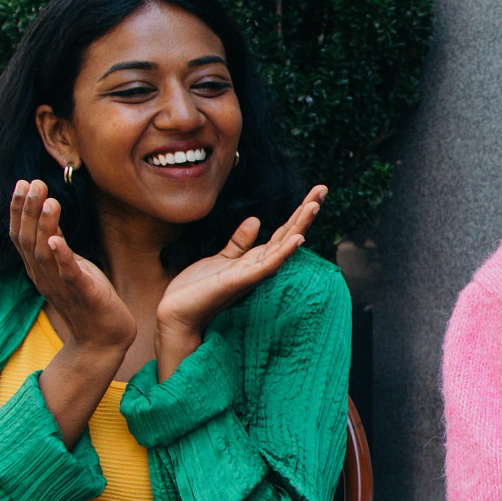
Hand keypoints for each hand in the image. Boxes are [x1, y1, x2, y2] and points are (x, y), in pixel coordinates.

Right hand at [8, 180, 133, 354]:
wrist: (103, 339)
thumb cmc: (88, 299)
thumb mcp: (70, 266)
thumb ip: (57, 244)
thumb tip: (48, 216)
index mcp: (39, 268)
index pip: (21, 235)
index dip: (19, 209)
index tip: (23, 183)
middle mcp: (44, 276)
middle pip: (28, 240)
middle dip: (29, 210)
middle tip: (32, 183)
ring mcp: (61, 286)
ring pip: (44, 254)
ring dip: (44, 226)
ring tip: (49, 201)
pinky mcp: (83, 295)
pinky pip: (67, 275)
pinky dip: (61, 257)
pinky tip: (56, 240)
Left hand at [156, 185, 325, 346]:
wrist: (178, 312)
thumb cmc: (197, 289)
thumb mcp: (221, 258)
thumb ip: (240, 242)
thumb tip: (255, 220)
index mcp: (256, 259)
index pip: (284, 231)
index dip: (299, 211)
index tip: (316, 192)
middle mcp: (260, 266)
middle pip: (290, 234)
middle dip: (306, 211)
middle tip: (323, 188)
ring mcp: (253, 274)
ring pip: (284, 246)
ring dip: (300, 226)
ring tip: (314, 205)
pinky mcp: (242, 281)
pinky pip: (268, 265)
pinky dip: (284, 252)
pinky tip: (297, 239)